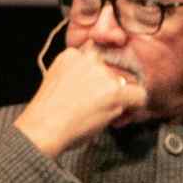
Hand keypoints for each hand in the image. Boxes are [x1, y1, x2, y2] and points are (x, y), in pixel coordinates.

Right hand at [14, 43, 149, 159]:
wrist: (43, 128)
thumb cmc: (46, 113)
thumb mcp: (55, 81)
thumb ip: (75, 73)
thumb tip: (94, 80)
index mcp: (72, 55)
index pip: (96, 58)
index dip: (97, 77)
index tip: (94, 91)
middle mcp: (89, 59)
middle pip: (111, 72)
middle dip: (107, 89)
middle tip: (96, 107)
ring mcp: (103, 74)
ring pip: (124, 84)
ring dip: (117, 100)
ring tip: (101, 116)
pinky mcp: (114, 90)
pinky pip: (139, 94)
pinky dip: (135, 106)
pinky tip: (124, 114)